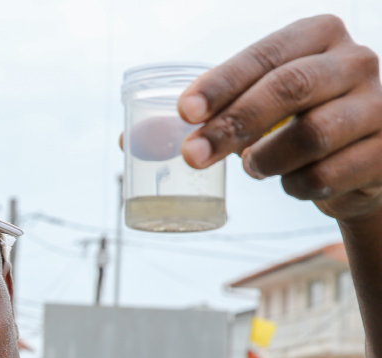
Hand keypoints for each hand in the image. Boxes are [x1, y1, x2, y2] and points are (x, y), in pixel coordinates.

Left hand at [178, 15, 381, 222]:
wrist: (357, 162)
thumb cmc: (294, 126)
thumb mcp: (256, 107)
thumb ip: (205, 116)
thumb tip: (133, 141)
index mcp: (318, 36)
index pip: (264, 55)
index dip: (222, 84)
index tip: (185, 113)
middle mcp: (355, 61)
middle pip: (288, 89)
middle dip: (233, 125)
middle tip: (193, 156)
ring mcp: (379, 105)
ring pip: (311, 135)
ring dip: (267, 160)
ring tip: (254, 166)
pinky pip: (327, 175)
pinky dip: (296, 187)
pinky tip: (293, 181)